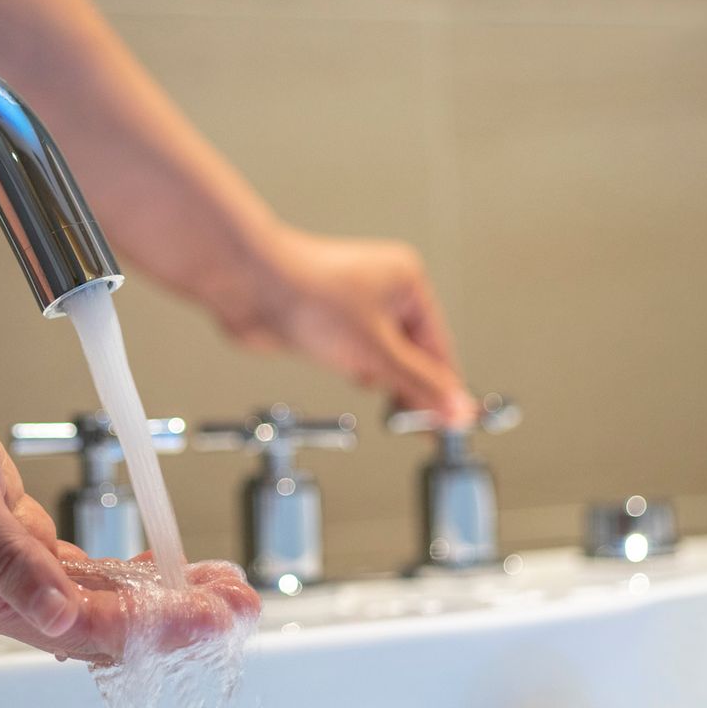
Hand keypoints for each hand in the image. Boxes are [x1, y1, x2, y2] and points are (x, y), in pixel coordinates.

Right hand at [0, 345, 255, 660]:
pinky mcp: (16, 533)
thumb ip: (8, 559)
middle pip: (105, 623)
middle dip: (178, 618)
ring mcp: (9, 564)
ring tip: (226, 590)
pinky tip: (168, 567)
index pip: (86, 628)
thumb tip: (62, 618)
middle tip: (242, 609)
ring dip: (166, 595)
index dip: (155, 628)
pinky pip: (86, 566)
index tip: (211, 620)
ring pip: (103, 596)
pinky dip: (132, 568)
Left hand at [216, 226, 477, 425]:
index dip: (443, 389)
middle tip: (412, 423)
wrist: (249, 287)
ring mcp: (354, 305)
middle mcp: (384, 290)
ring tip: (364, 380)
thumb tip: (457, 408)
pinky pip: (354, 353)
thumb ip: (420, 385)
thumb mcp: (377, 352)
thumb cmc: (309, 296)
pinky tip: (343, 369)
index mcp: (407, 283)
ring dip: (376, 376)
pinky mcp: (328, 321)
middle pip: (413, 353)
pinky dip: (353, 368)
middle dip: (407, 384)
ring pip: (382, 356)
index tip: (450, 424)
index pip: (439, 348)